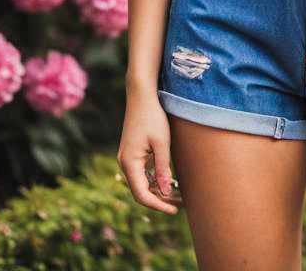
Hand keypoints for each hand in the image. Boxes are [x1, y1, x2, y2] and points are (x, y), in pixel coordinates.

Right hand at [117, 86, 181, 214]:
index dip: (158, 205)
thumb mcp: (161, 143)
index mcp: (130, 163)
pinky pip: (141, 172)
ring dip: (157, 190)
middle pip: (140, 191)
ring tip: (177, 195)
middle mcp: (125, 163)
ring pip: (141, 182)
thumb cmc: (152, 117)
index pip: (142, 194)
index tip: (174, 210)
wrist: (141, 96)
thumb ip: (162, 168)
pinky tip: (169, 180)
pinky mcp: (132, 153)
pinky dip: (153, 179)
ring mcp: (127, 158)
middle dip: (159, 200)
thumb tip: (165, 192)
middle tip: (179, 204)